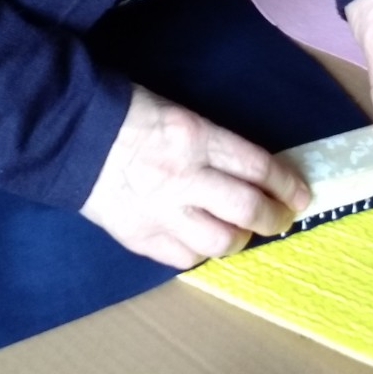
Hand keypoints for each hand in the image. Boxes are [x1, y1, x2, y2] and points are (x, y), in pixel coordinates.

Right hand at [80, 85, 309, 268]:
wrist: (72, 137)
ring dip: (240, 240)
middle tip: (280, 219)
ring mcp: (162, 212)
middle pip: (247, 208)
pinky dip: (200, 254)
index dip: (287, 184)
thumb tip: (253, 172)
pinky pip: (184, 258)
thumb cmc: (130, 115)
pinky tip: (203, 242)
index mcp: (197, 137)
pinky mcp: (140, 237)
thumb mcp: (181, 114)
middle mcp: (185, 177)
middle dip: (273, 218)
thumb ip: (215, 144)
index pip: (258, 167)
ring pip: (220, 242)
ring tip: (241, 234)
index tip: (300, 194)